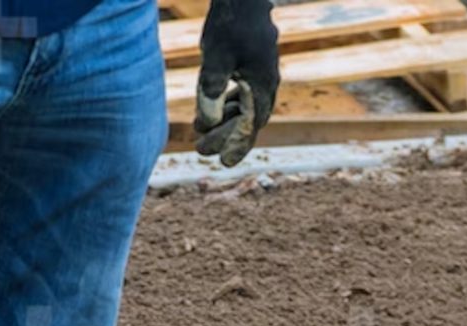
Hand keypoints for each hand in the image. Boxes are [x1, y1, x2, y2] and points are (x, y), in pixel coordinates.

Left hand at [194, 0, 278, 167]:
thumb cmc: (229, 23)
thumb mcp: (215, 58)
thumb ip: (211, 91)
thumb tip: (207, 124)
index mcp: (262, 85)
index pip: (249, 126)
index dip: (236, 146)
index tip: (222, 162)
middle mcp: (266, 82)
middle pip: (247, 121)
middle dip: (226, 137)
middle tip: (201, 149)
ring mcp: (261, 72)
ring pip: (245, 108)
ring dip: (225, 122)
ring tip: (200, 131)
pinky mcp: (253, 63)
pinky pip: (244, 94)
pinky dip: (228, 106)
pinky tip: (212, 110)